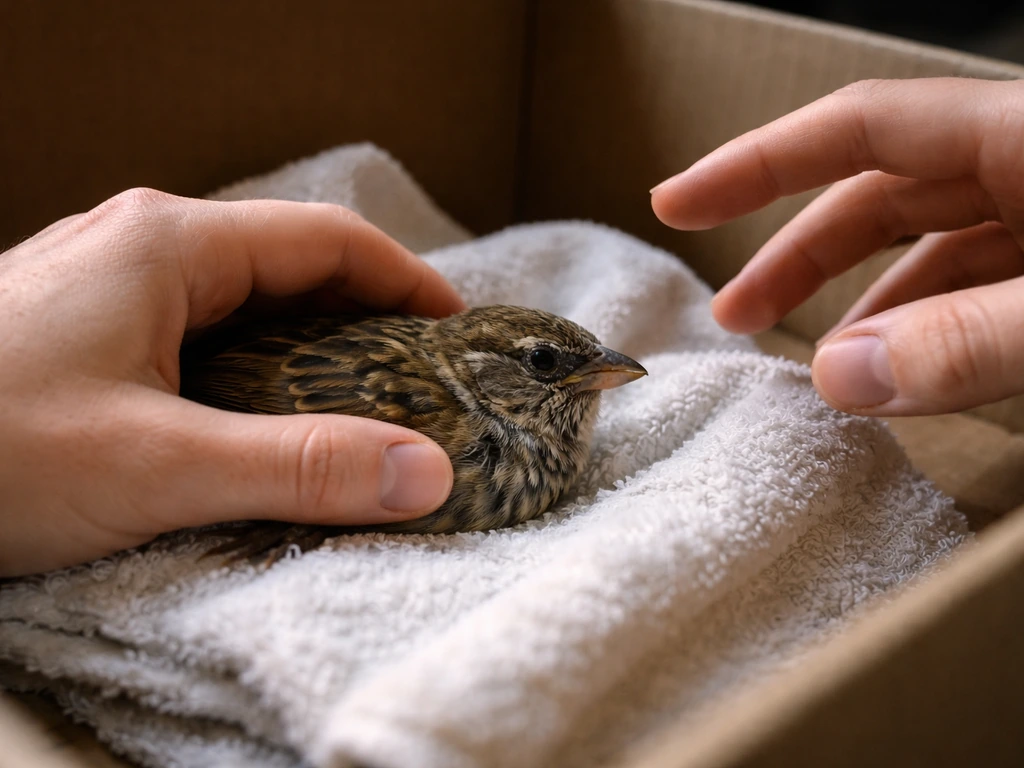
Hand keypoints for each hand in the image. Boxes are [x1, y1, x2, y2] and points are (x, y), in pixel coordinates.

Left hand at [0, 189, 463, 576]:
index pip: (328, 240)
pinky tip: (252, 414)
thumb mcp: (157, 465)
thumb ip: (298, 467)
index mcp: (169, 245)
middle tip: (416, 374)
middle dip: (362, 311)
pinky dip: (247, 362)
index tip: (456, 328)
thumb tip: (423, 473)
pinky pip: (191, 328)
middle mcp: (138, 245)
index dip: (406, 279)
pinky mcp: (78, 328)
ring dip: (304, 339)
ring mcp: (103, 284)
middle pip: (286, 261)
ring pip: (237, 296)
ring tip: (352, 399)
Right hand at [651, 77, 1023, 416]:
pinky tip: (901, 374)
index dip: (756, 164)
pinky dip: (929, 326)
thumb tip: (838, 375)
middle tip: (731, 317)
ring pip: (931, 245)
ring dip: (863, 305)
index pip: (858, 128)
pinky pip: (980, 285)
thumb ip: (966, 338)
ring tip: (820, 370)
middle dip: (797, 257)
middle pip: (882, 193)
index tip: (676, 204)